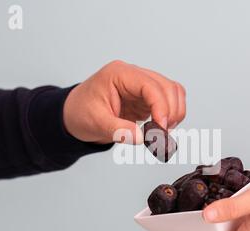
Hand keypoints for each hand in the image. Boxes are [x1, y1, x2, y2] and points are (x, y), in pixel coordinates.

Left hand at [63, 60, 185, 143]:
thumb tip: (141, 138)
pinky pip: (169, 101)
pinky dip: (171, 115)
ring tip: (163, 132)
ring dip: (175, 112)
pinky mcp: (146, 97)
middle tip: (162, 135)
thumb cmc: (80, 112)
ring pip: (173, 92)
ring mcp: (142, 85)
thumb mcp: (95, 122)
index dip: (161, 106)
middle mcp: (134, 75)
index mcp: (120, 74)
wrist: (74, 114)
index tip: (162, 127)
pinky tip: (162, 128)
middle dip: (170, 111)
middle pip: (167, 87)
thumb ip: (118, 130)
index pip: (150, 85)